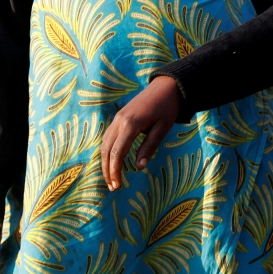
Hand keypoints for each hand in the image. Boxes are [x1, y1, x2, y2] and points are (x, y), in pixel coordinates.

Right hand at [101, 76, 180, 190]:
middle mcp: (119, 121)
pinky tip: (112, 162)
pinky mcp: (119, 117)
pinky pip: (109, 137)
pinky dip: (108, 151)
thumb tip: (139, 167)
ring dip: (106, 162)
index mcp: (130, 124)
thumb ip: (149, 147)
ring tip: (111, 178)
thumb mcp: (162, 128)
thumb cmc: (167, 107)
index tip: (118, 185)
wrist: (165, 86)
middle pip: (107, 150)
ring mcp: (117, 118)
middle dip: (108, 170)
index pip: (117, 153)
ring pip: (105, 144)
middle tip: (113, 187)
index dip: (116, 171)